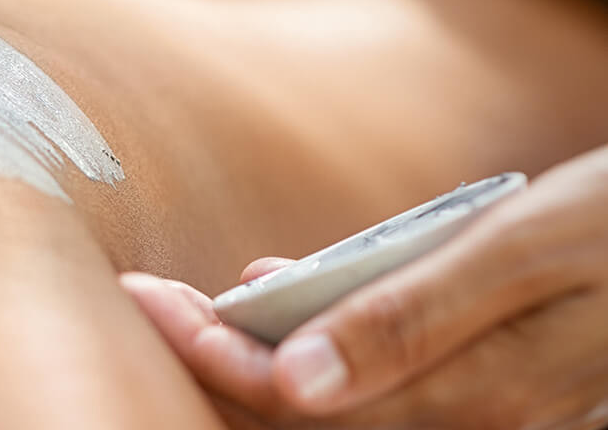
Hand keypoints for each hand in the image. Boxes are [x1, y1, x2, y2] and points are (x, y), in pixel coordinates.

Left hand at [121, 146, 607, 429]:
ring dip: (261, 357)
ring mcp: (484, 413)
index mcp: (473, 393)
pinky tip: (293, 290)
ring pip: (338, 405)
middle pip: (303, 415)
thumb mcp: (522, 253)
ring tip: (207, 296)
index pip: (294, 398)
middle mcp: (473, 421)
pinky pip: (386, 387)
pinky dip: (321, 345)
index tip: (143, 297)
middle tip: (153, 298)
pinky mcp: (490, 391)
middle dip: (217, 359)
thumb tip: (297, 381)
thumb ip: (412, 318)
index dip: (207, 353)